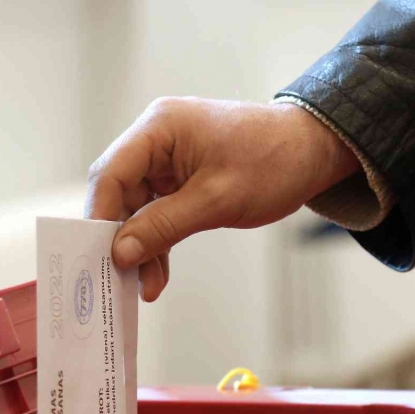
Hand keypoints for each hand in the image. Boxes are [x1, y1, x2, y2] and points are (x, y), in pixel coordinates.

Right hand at [85, 97, 360, 300]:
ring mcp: (165, 162)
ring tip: (143, 286)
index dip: (100, 216)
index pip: (111, 172)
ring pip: (135, 210)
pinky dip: (156, 244)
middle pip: (118, 193)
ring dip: (139, 248)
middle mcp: (155, 140)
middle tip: (118, 277)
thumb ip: (164, 226)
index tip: (99, 255)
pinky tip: (156, 275)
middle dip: (120, 238)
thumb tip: (120, 253)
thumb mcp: (217, 199)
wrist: (315, 152)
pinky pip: (155, 215)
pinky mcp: (176, 181)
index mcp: (160, 128)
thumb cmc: (274, 161)